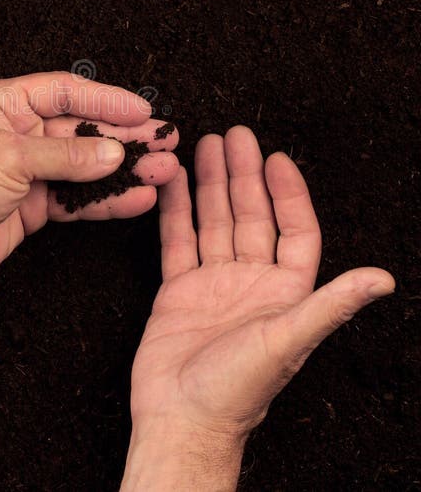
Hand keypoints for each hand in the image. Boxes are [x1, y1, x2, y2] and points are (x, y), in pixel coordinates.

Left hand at [0, 72, 179, 284]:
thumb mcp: (9, 158)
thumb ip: (66, 155)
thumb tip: (114, 152)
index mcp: (1, 103)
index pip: (64, 92)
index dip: (105, 99)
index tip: (142, 109)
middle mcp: (16, 132)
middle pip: (81, 128)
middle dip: (124, 135)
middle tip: (165, 139)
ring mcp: (25, 169)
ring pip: (85, 165)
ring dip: (123, 169)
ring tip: (164, 170)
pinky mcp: (32, 203)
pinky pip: (76, 198)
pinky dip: (105, 200)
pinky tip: (136, 198)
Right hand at [123, 126, 393, 487]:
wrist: (181, 417)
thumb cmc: (237, 390)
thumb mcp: (288, 341)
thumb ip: (330, 304)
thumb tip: (382, 279)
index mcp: (285, 292)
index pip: (294, 229)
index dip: (288, 193)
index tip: (275, 158)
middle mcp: (251, 282)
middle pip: (251, 215)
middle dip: (242, 174)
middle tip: (233, 136)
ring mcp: (214, 283)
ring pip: (214, 220)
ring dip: (209, 184)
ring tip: (202, 146)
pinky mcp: (179, 288)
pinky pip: (177, 240)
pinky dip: (174, 211)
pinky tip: (171, 184)